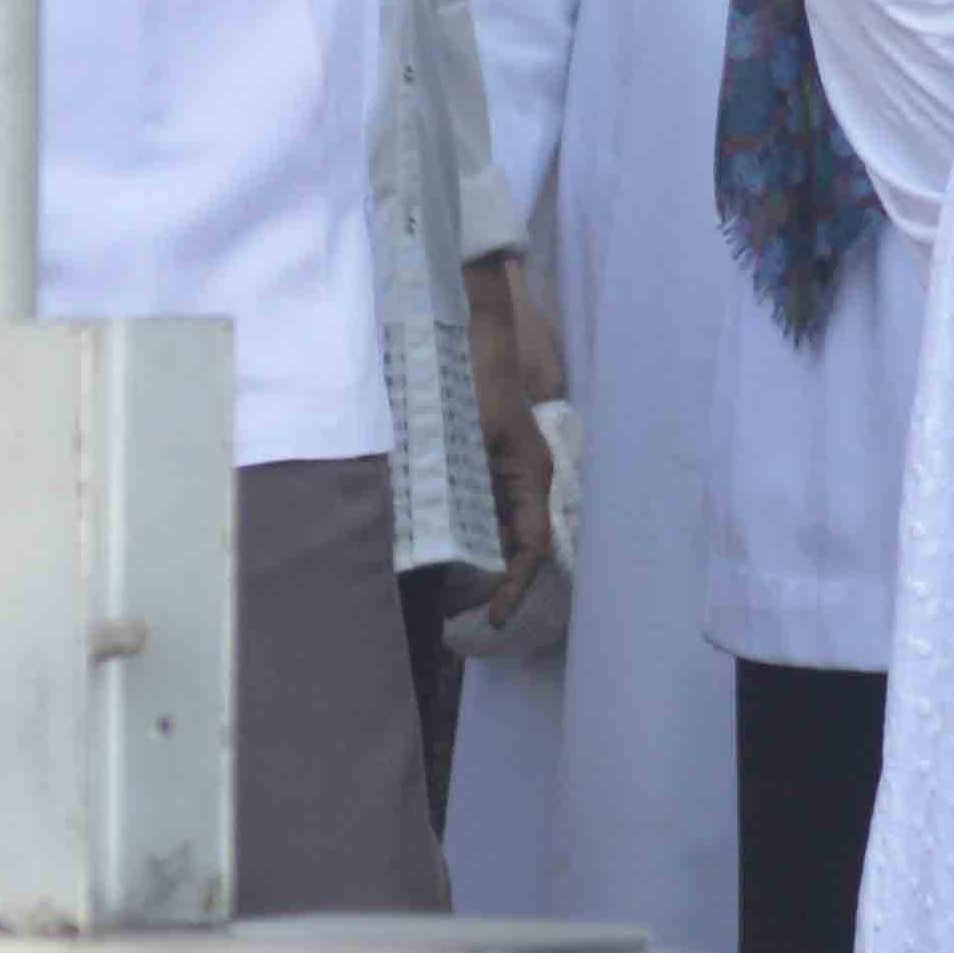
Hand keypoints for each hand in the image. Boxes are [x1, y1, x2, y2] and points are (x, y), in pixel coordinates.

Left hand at [463, 253, 562, 628]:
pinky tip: (438, 548)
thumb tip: (421, 537)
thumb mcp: (457, 438)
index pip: (532, 546)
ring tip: (446, 593)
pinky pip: (485, 511)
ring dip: (479, 560)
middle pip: (517, 543)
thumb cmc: (470, 383)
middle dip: (494, 582)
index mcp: (530, 477)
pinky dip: (467, 534)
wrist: (472, 334)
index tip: (495, 617)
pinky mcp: (490, 465)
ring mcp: (510, 472)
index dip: (515, 586)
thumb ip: (443, 486)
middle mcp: (526, 480)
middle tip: (461, 617)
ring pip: (500, 529)